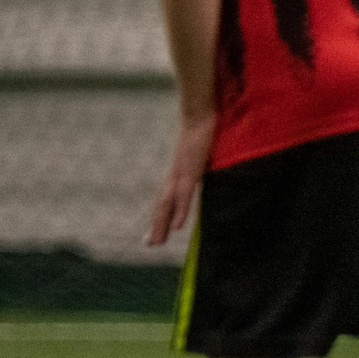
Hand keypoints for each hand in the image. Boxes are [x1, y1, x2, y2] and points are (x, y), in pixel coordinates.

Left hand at [145, 113, 214, 245]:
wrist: (200, 113)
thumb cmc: (205, 127)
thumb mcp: (204, 149)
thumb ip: (204, 158)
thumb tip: (208, 160)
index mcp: (180, 172)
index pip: (168, 197)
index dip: (162, 214)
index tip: (157, 230)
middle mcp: (176, 175)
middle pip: (163, 205)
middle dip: (156, 225)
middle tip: (150, 244)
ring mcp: (182, 174)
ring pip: (168, 205)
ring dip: (161, 224)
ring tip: (156, 242)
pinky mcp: (190, 171)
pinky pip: (184, 196)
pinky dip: (179, 212)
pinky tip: (176, 227)